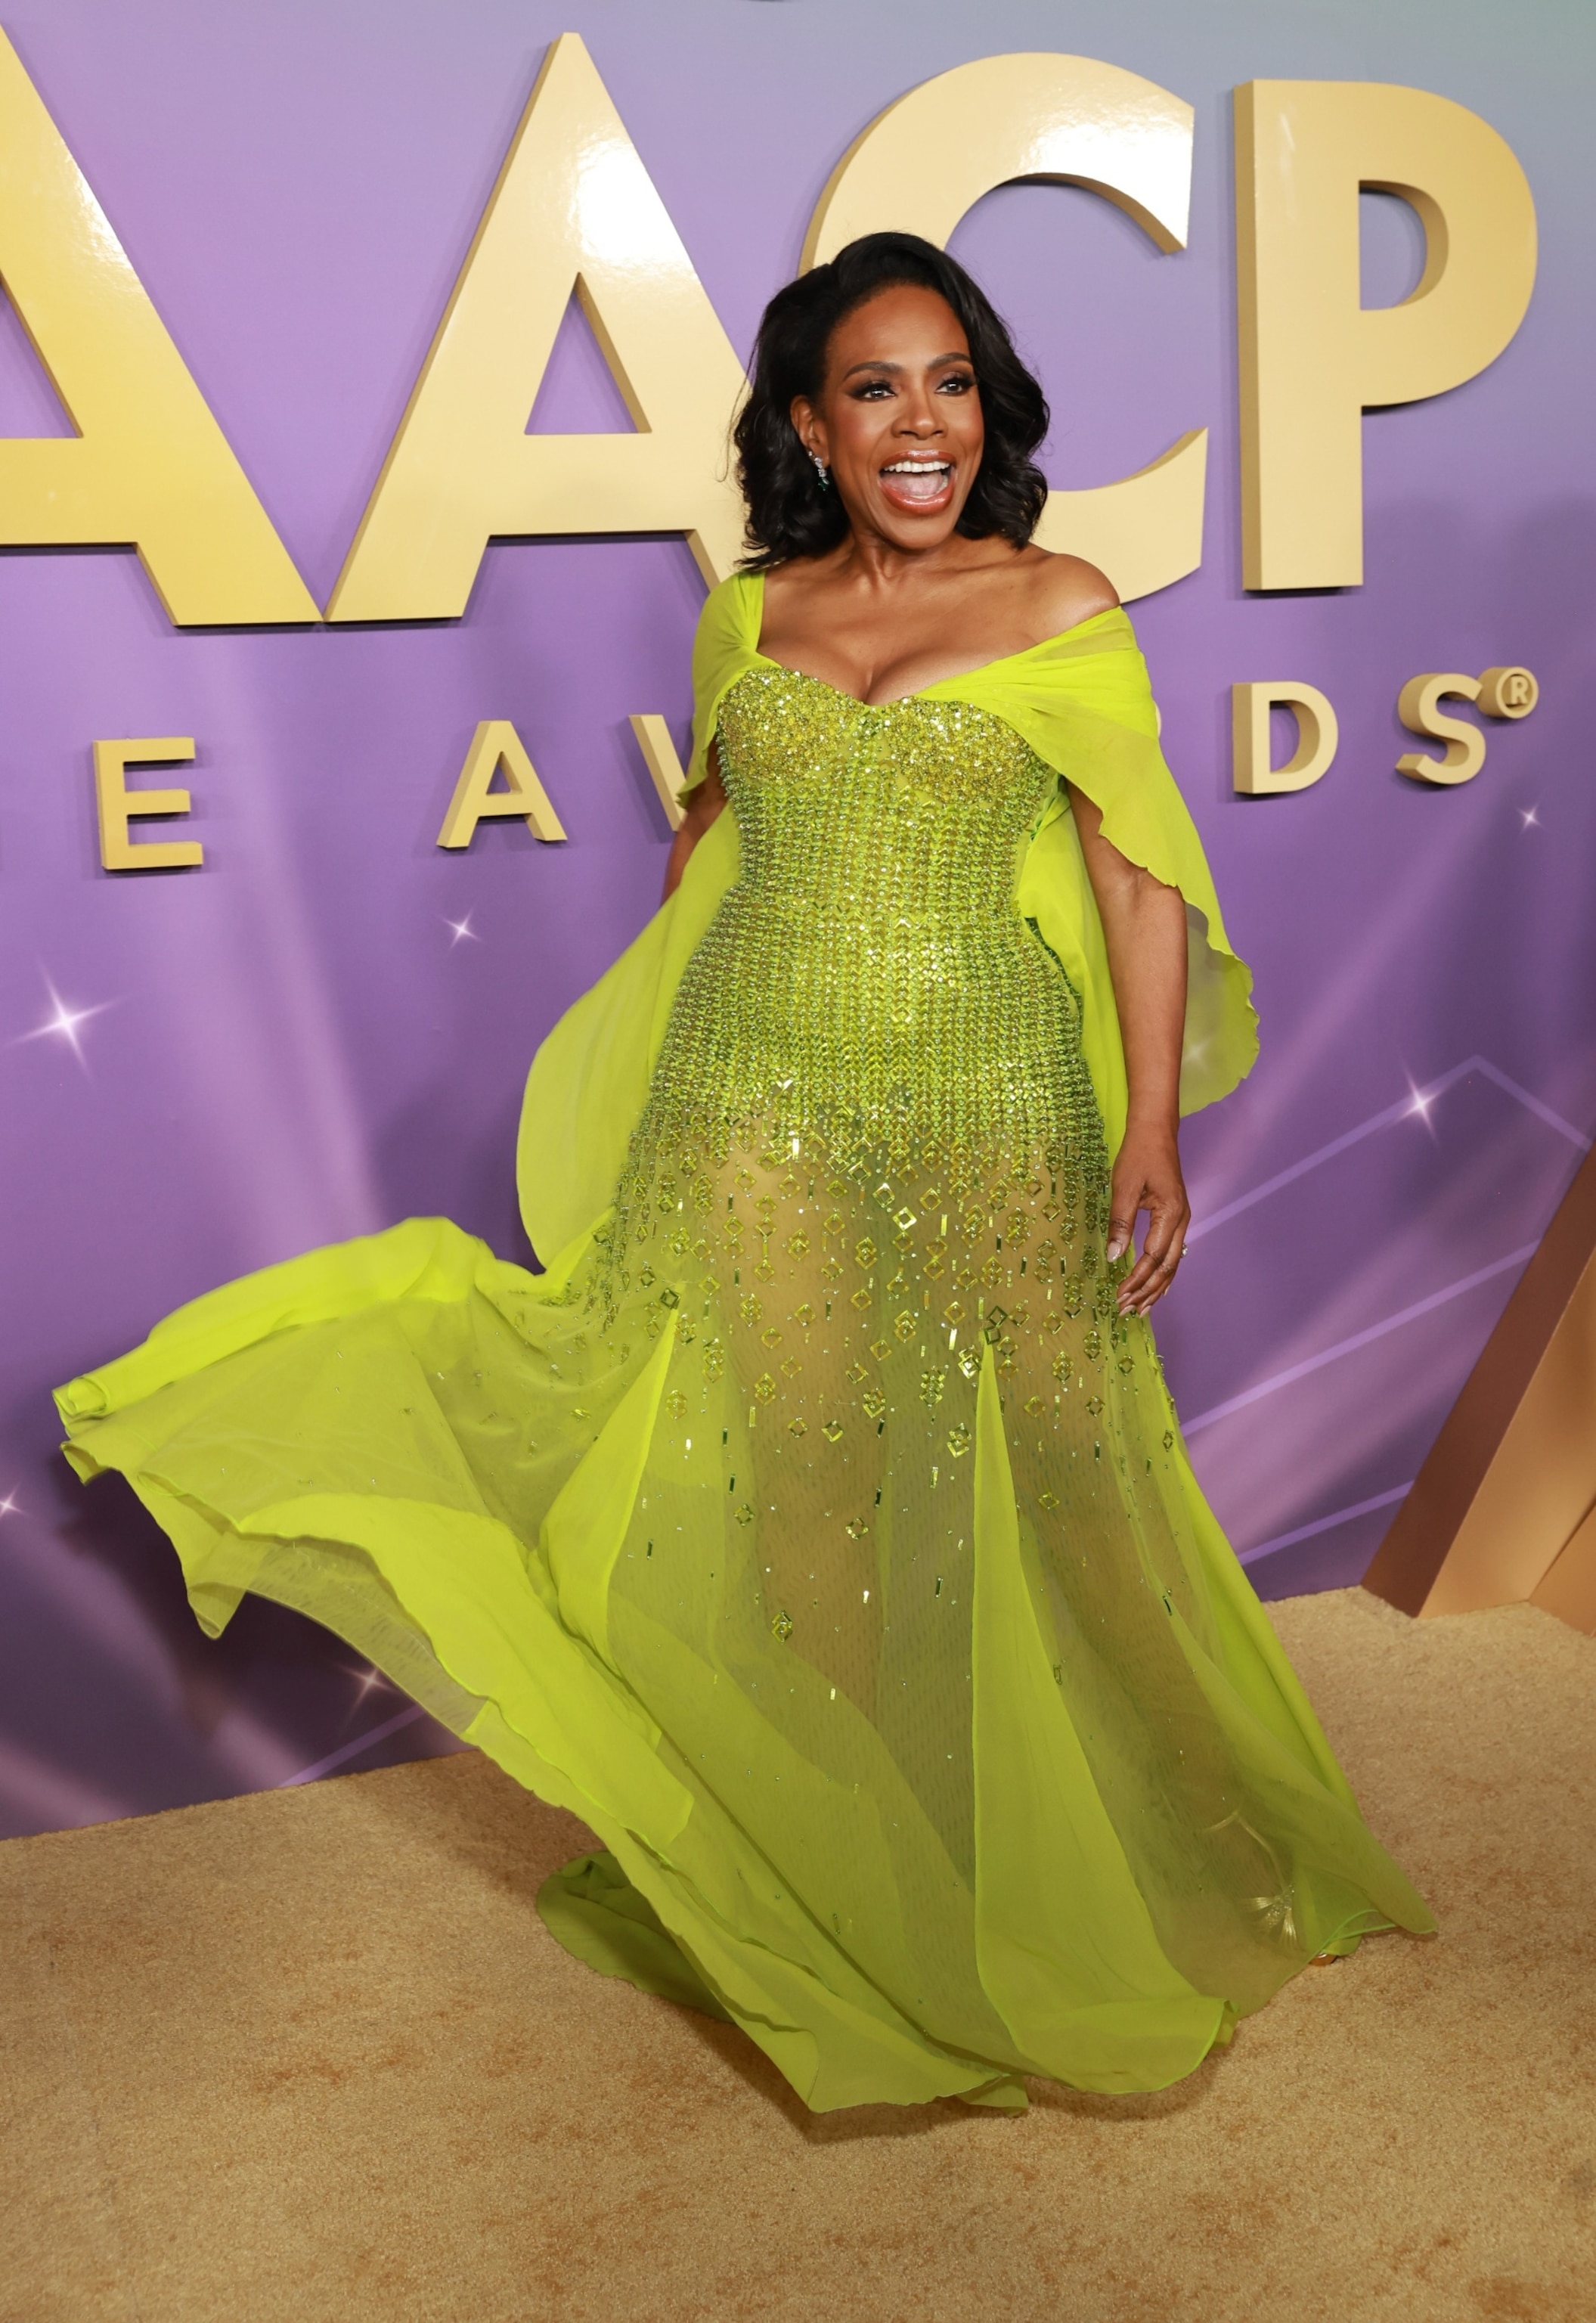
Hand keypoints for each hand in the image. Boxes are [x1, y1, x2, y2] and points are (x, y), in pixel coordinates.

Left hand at [1105, 1121, 1189, 1316]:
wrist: (1155, 1132)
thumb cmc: (1137, 1156)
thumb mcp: (1123, 1187)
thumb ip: (1120, 1223)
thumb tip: (1113, 1257)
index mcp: (1171, 1214)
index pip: (1153, 1258)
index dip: (1137, 1280)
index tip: (1120, 1296)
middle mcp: (1182, 1220)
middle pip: (1168, 1267)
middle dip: (1147, 1291)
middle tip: (1127, 1311)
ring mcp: (1182, 1220)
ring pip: (1173, 1263)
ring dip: (1156, 1287)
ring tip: (1141, 1308)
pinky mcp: (1176, 1218)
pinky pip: (1172, 1252)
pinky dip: (1163, 1274)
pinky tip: (1155, 1287)